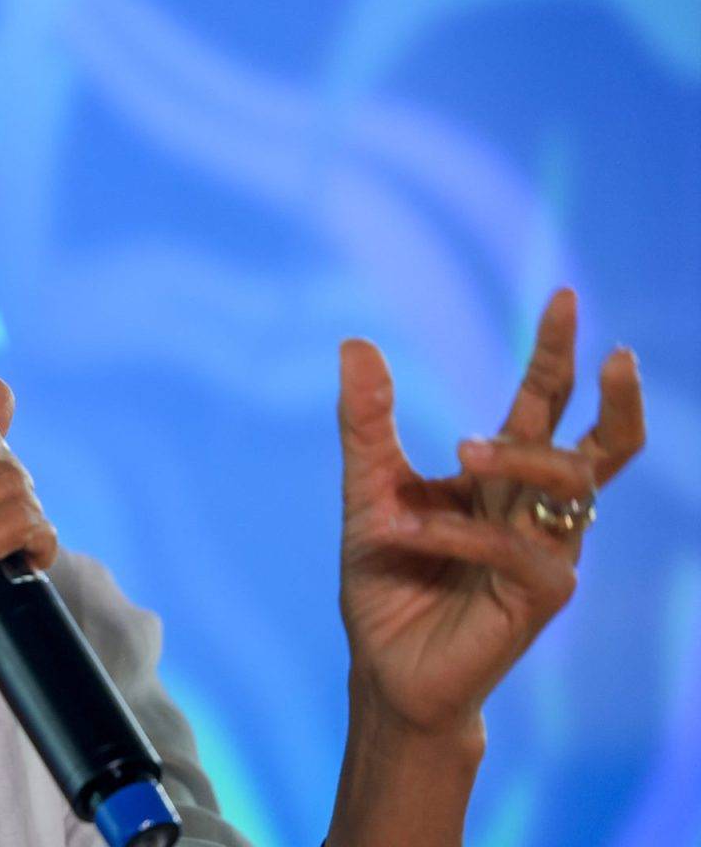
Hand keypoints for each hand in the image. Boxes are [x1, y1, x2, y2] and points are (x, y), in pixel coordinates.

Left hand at [336, 288, 644, 734]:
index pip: (542, 406)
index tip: (562, 297)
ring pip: (568, 482)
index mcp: (500, 478)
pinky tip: (415, 531)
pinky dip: (465, 531)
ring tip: (460, 451)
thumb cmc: (386, 580)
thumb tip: (354, 341)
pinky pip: (522, 547)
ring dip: (514, 458)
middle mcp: (533, 509)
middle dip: (611, 394)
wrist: (381, 667)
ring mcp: (545, 553)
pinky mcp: (539, 597)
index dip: (556, 354)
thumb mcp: (367, 491)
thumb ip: (367, 423)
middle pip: (595, 442)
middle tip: (610, 350)